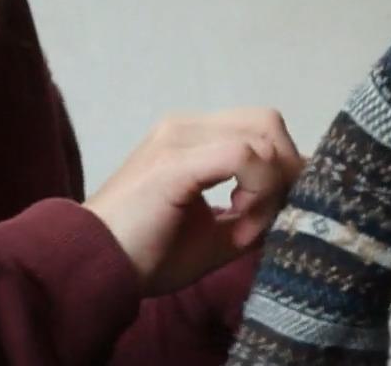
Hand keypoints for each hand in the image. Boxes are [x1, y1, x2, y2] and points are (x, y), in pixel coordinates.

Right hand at [86, 108, 303, 294]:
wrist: (94, 267)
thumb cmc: (147, 255)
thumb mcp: (217, 234)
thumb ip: (255, 213)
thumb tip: (297, 205)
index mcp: (191, 137)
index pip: (261, 128)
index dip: (285, 166)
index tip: (279, 211)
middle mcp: (185, 126)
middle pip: (267, 122)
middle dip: (287, 168)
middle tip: (274, 214)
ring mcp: (178, 138)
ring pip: (261, 135)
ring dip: (272, 183)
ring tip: (250, 224)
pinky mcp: (175, 161)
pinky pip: (243, 155)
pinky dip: (259, 187)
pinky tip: (243, 219)